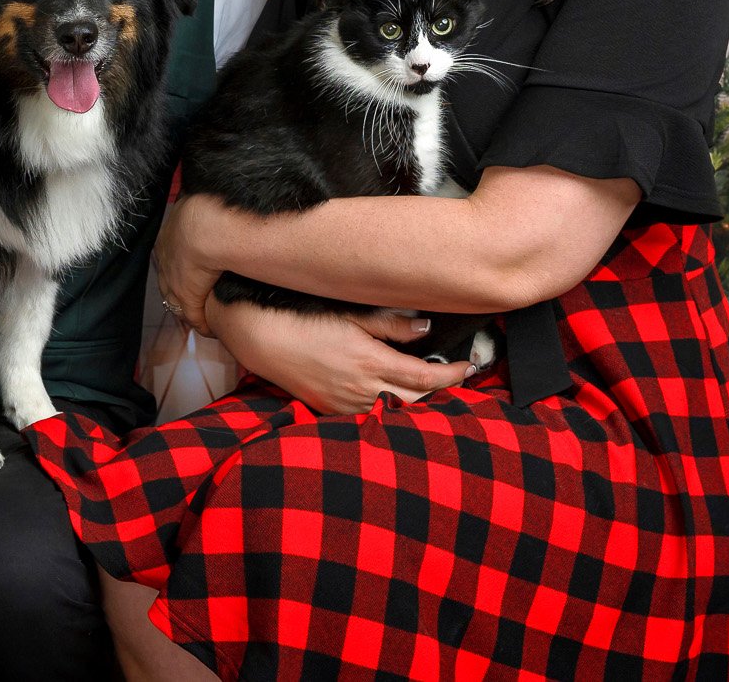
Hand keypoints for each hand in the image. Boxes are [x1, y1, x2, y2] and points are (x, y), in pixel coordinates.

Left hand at [153, 194, 230, 333]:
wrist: (204, 227)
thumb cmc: (204, 206)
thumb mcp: (196, 200)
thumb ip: (199, 201)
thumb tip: (207, 191)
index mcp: (166, 238)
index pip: (168, 259)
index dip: (176, 267)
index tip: (185, 271)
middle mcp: (165, 262)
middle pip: (167, 284)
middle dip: (175, 292)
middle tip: (186, 301)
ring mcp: (174, 281)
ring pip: (177, 302)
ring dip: (187, 310)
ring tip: (198, 317)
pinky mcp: (188, 297)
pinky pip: (193, 316)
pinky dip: (200, 323)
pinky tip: (208, 329)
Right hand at [206, 296, 476, 415]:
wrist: (260, 338)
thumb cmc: (303, 319)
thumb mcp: (350, 314)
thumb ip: (390, 324)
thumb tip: (425, 329)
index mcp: (369, 361)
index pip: (425, 377)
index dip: (452, 375)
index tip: (468, 367)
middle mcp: (361, 388)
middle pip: (416, 402)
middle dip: (441, 393)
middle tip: (455, 378)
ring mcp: (345, 404)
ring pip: (393, 412)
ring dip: (415, 402)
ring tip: (431, 388)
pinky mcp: (330, 410)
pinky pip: (368, 415)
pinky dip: (387, 408)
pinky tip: (392, 396)